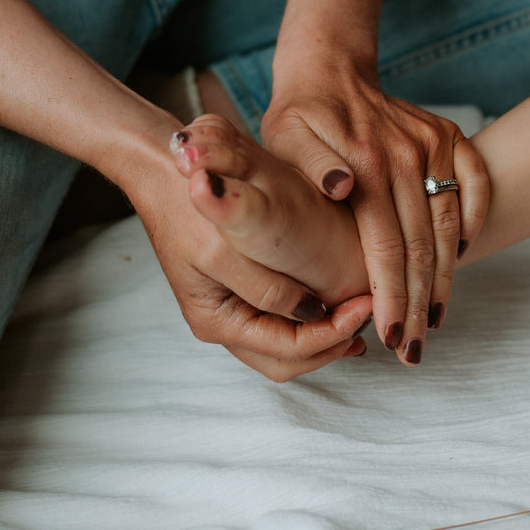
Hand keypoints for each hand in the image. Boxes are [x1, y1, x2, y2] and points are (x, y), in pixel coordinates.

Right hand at [127, 145, 373, 382]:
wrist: (161, 169)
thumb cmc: (187, 204)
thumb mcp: (227, 248)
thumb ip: (268, 289)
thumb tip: (312, 314)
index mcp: (216, 320)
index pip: (287, 350)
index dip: (331, 335)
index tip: (365, 307)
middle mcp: (220, 323)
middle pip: (286, 359)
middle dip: (330, 343)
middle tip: (368, 316)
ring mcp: (228, 309)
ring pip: (284, 345)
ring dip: (322, 333)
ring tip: (357, 312)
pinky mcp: (236, 289)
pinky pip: (278, 320)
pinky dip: (309, 316)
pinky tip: (334, 298)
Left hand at [261, 66, 489, 365]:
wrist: (329, 67)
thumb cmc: (298, 116)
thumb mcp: (285, 139)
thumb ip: (312, 166)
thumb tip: (342, 188)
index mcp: (366, 164)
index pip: (386, 247)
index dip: (391, 297)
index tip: (391, 338)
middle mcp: (405, 154)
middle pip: (422, 246)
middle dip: (420, 305)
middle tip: (414, 351)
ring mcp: (431, 143)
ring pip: (450, 224)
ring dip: (447, 277)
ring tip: (437, 319)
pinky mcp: (447, 135)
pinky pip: (474, 183)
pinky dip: (474, 221)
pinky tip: (462, 256)